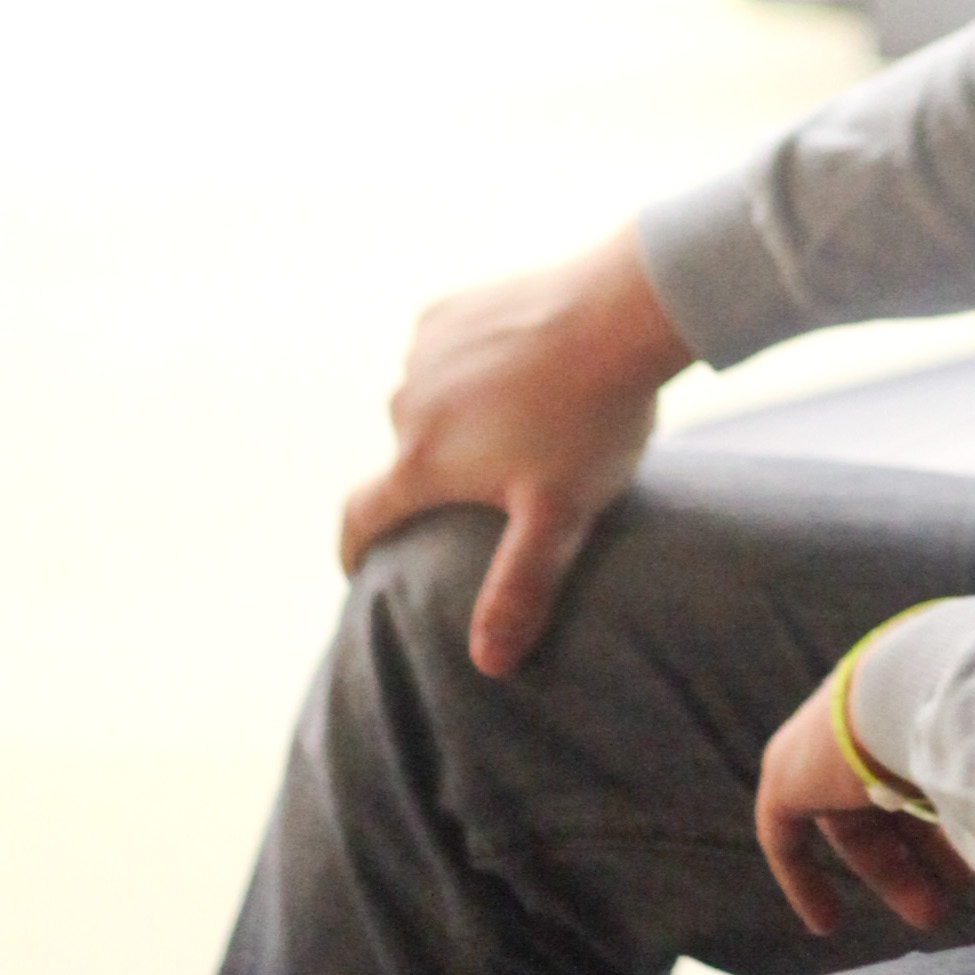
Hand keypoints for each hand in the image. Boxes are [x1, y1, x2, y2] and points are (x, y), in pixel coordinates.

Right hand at [339, 224, 690, 676]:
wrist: (620, 309)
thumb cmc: (592, 417)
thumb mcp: (560, 514)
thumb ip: (520, 588)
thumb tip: (487, 666)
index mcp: (420, 461)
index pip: (359, 517)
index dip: (354, 548)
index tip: (361, 567)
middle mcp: (404, 404)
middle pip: (404, 457)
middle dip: (431, 476)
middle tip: (484, 486)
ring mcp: (423, 350)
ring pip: (425, 400)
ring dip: (452, 415)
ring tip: (515, 423)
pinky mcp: (449, 308)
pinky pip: (443, 350)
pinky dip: (467, 366)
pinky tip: (518, 368)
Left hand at [755, 673, 974, 938]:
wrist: (922, 686)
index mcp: (918, 696)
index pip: (930, 767)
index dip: (953, 816)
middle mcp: (871, 716)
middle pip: (895, 802)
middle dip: (929, 854)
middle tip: (961, 897)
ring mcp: (825, 743)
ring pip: (859, 824)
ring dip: (894, 875)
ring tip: (931, 917)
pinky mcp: (786, 774)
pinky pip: (787, 834)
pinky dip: (804, 878)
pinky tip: (826, 925)